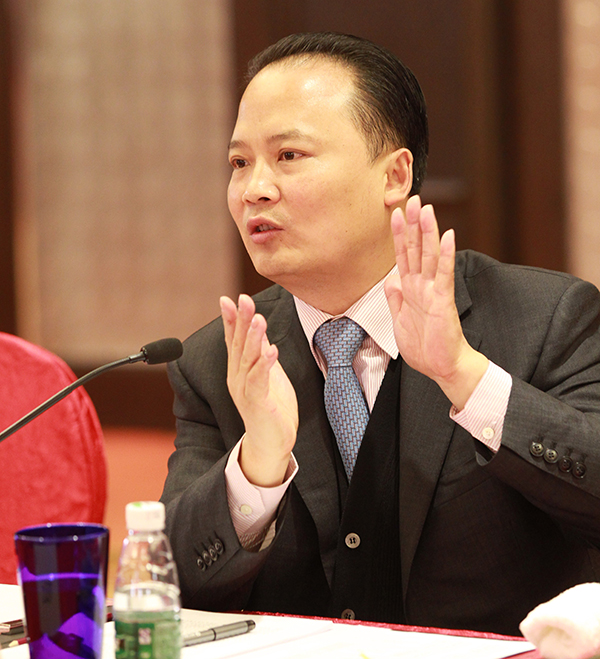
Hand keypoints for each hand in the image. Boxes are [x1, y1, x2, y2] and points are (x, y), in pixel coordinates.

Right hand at [221, 294, 298, 485]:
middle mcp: (237, 378)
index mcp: (238, 370)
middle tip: (243, 300)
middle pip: (239, 345)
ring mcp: (245, 391)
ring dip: (253, 338)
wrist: (271, 443)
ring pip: (248, 360)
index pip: (233, 340)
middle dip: (242, 321)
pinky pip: (259, 381)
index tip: (229, 299)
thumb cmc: (271, 407)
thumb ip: (260, 350)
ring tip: (258, 319)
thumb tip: (258, 325)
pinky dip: (264, 365)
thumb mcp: (266, 373)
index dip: (232, 319)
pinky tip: (271, 350)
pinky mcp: (257, 404)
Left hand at [384, 196, 487, 409]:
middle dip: (413, 224)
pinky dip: (445, 255)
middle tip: (414, 198)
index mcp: (410, 290)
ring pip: (429, 256)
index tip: (395, 213)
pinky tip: (447, 237)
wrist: (442, 368)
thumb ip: (395, 299)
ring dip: (428, 232)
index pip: (403, 256)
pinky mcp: (443, 301)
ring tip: (427, 210)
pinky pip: (444, 275)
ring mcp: (434, 291)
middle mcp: (422, 286)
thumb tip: (389, 280)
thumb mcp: (399, 321)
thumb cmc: (424, 347)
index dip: (399, 235)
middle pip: (416, 249)